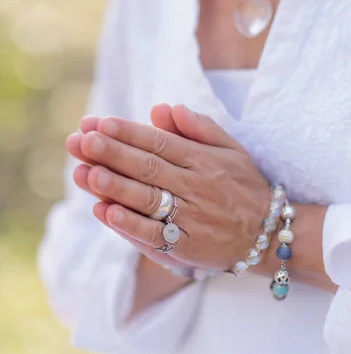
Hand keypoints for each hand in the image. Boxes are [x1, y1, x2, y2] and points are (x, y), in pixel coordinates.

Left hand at [66, 105, 270, 270]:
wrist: (266, 232)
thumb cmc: (242, 185)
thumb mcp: (230, 148)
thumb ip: (198, 127)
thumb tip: (165, 107)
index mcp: (202, 160)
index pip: (160, 142)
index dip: (129, 132)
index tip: (99, 123)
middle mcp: (194, 186)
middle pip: (147, 167)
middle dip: (112, 153)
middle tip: (80, 141)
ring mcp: (189, 217)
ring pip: (147, 199)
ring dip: (115, 186)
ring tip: (84, 173)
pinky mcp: (185, 246)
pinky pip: (154, 236)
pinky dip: (129, 225)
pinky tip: (105, 212)